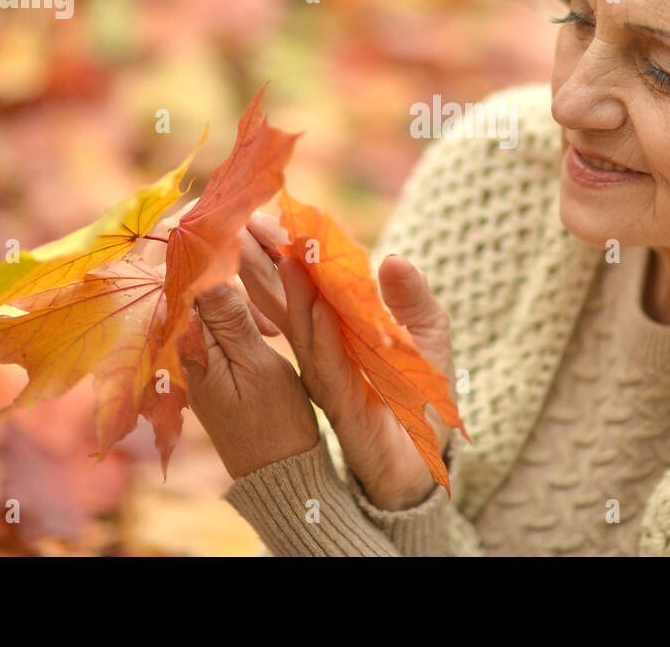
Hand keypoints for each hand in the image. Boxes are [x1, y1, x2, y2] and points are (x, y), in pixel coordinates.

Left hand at [182, 269, 319, 479]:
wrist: (277, 471)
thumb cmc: (274, 422)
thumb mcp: (258, 365)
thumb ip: (231, 320)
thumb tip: (208, 272)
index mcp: (188, 350)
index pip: (183, 285)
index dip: (209, 257)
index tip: (241, 241)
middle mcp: (180, 353)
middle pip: (193, 292)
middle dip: (229, 280)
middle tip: (268, 290)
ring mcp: (191, 362)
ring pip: (207, 307)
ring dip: (240, 303)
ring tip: (272, 327)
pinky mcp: (206, 369)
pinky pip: (214, 328)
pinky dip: (239, 321)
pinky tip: (266, 333)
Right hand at [238, 212, 456, 511]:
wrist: (429, 454)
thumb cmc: (422, 391)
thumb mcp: (426, 334)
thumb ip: (412, 298)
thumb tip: (392, 259)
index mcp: (336, 326)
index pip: (300, 282)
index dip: (280, 250)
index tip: (256, 214)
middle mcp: (322, 348)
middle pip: (286, 300)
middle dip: (263, 262)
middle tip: (240, 224)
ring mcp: (327, 375)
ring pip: (301, 328)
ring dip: (290, 291)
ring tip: (281, 253)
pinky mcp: (343, 403)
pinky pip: (329, 365)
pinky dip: (322, 335)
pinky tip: (316, 307)